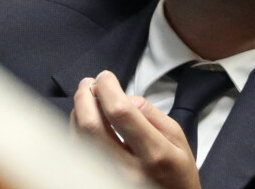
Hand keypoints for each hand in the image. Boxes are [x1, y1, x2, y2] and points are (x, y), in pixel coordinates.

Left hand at [71, 71, 200, 188]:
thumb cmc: (177, 173)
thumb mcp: (178, 138)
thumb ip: (152, 114)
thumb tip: (125, 97)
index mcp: (154, 154)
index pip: (121, 113)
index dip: (108, 89)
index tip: (106, 77)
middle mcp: (126, 170)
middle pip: (91, 127)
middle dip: (85, 97)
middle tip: (88, 83)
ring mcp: (107, 180)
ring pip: (78, 141)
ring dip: (78, 112)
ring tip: (86, 97)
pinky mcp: (95, 183)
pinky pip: (76, 154)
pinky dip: (76, 131)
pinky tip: (84, 119)